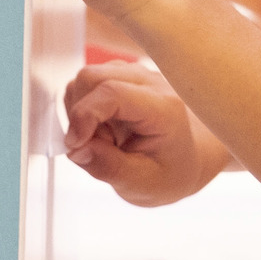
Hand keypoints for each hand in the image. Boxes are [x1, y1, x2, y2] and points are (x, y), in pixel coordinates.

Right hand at [64, 60, 227, 205]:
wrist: (186, 160)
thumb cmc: (168, 173)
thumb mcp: (142, 185)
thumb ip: (109, 168)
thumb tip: (76, 150)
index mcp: (163, 108)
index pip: (113, 93)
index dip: (84, 116)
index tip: (74, 145)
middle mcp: (150, 82)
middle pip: (91, 77)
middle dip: (80, 114)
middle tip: (98, 146)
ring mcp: (135, 75)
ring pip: (85, 78)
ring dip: (81, 111)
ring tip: (105, 139)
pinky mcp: (122, 75)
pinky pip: (86, 84)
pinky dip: (84, 107)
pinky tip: (103, 128)